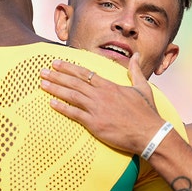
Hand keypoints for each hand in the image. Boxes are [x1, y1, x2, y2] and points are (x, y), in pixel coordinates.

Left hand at [39, 53, 164, 153]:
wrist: (149, 133)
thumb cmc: (146, 112)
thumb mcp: (142, 87)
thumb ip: (135, 71)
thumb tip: (136, 56)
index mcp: (110, 86)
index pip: (85, 73)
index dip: (69, 67)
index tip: (57, 63)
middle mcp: (100, 95)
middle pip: (74, 82)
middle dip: (56, 75)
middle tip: (42, 71)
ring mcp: (96, 109)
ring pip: (71, 95)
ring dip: (55, 88)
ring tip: (42, 83)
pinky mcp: (94, 124)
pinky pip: (74, 114)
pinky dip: (62, 107)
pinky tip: (51, 103)